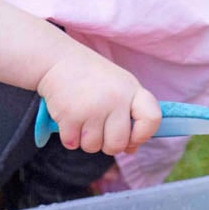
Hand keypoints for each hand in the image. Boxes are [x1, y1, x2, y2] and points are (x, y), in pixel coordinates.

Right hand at [36, 44, 160, 155]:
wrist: (56, 60)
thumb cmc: (90, 78)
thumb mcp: (117, 88)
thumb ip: (128, 116)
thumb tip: (131, 149)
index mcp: (132, 89)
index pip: (152, 119)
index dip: (143, 134)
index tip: (132, 134)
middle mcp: (115, 98)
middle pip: (118, 144)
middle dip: (107, 145)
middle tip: (98, 129)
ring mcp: (93, 107)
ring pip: (93, 147)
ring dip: (85, 140)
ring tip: (82, 119)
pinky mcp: (71, 115)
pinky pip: (73, 144)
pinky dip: (69, 137)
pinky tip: (68, 118)